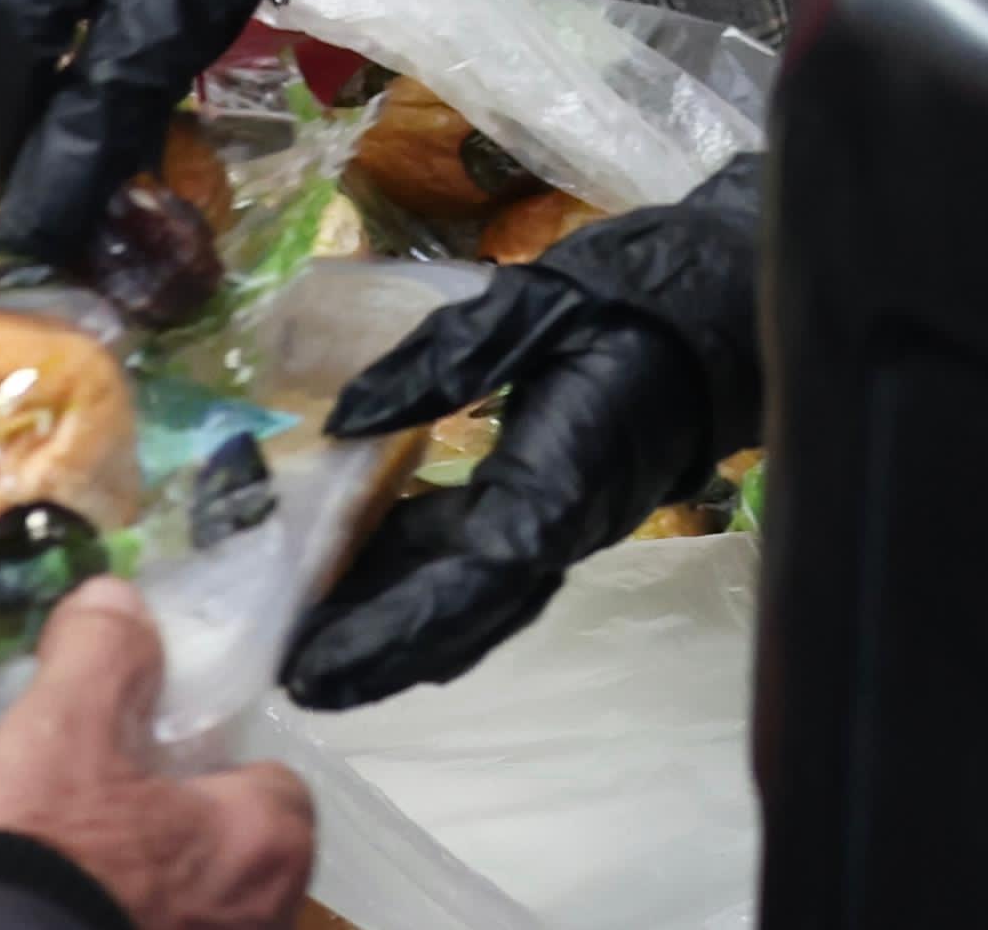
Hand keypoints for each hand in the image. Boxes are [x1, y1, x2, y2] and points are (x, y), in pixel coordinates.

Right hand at [0, 581, 311, 928]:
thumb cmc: (56, 857)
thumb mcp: (70, 726)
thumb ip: (104, 653)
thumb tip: (117, 601)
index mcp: (255, 849)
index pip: (261, 783)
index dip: (192, 747)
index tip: (126, 725)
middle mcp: (227, 922)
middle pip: (126, 832)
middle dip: (20, 793)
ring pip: (54, 884)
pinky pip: (20, 924)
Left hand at [281, 157, 766, 708]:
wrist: (700, 316)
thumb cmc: (619, 308)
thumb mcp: (525, 309)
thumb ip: (438, 362)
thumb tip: (343, 418)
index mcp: (558, 486)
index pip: (471, 583)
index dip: (393, 630)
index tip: (320, 661)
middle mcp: (553, 532)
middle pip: (456, 618)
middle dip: (373, 654)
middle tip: (286, 679)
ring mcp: (546, 531)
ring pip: (456, 601)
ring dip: (381, 627)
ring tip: (296, 641)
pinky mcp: (535, 514)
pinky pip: (464, 564)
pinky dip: (402, 581)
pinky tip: (340, 577)